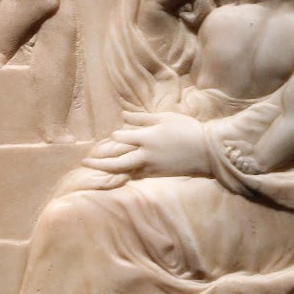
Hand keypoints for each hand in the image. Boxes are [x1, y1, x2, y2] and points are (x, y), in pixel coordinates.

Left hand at [83, 111, 210, 178]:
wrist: (208, 151)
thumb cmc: (187, 129)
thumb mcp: (165, 118)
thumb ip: (142, 119)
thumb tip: (123, 117)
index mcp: (146, 138)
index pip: (121, 138)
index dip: (115, 136)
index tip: (113, 135)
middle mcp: (146, 155)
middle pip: (115, 162)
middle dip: (98, 164)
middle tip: (84, 162)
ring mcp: (152, 168)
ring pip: (125, 172)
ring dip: (110, 171)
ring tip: (97, 168)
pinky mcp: (158, 175)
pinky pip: (137, 175)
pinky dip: (126, 174)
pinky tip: (120, 173)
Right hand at [224, 140, 262, 174]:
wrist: (259, 154)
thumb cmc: (249, 150)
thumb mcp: (241, 144)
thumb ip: (232, 143)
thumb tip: (224, 142)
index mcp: (233, 157)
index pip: (226, 155)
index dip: (227, 151)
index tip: (231, 147)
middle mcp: (236, 163)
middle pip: (231, 161)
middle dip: (234, 156)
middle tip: (239, 151)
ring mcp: (242, 168)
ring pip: (237, 167)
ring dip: (239, 161)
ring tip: (242, 158)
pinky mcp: (247, 171)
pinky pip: (244, 171)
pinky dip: (244, 166)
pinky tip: (246, 163)